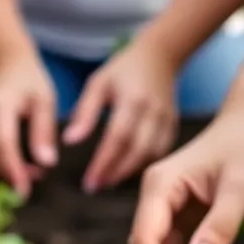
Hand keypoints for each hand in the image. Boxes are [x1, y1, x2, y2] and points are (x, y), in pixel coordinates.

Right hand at [0, 52, 56, 196]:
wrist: (7, 64)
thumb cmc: (31, 82)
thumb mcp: (45, 101)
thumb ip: (44, 132)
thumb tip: (46, 163)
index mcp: (0, 105)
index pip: (3, 144)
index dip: (13, 171)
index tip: (25, 192)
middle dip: (9, 174)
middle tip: (37, 177)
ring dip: (2, 172)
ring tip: (28, 171)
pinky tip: (15, 163)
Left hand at [63, 35, 177, 193]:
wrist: (160, 56)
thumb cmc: (123, 70)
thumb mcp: (98, 84)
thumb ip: (85, 113)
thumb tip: (70, 140)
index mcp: (132, 99)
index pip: (118, 137)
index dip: (104, 162)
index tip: (89, 181)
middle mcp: (153, 112)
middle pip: (137, 151)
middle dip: (116, 173)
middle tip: (96, 186)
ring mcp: (167, 120)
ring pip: (152, 155)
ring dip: (130, 173)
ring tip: (108, 182)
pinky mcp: (173, 126)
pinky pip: (161, 152)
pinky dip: (144, 165)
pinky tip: (126, 171)